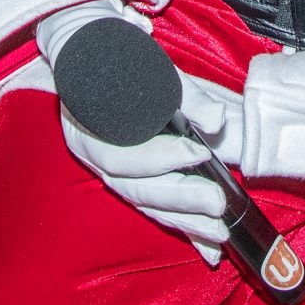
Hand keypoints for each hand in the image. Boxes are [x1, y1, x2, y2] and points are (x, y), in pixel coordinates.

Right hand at [55, 74, 238, 263]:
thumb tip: (215, 119)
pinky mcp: (132, 183)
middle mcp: (94, 158)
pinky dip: (183, 229)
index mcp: (87, 130)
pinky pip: (155, 210)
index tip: (196, 151)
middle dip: (178, 198)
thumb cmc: (120, 62)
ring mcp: (111, 173)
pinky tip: (209, 249)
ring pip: (145, 204)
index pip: (118, 156)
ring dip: (184, 222)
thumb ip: (185, 94)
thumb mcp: (152, 71)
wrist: (92, 55)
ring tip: (217, 232)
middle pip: (135, 189)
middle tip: (215, 202)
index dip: (157, 158)